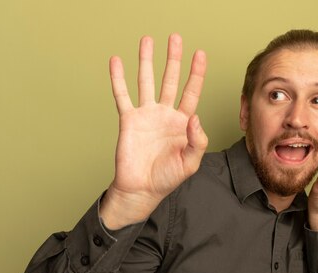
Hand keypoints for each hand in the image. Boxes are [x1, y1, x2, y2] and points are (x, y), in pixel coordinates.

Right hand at [100, 34, 207, 228]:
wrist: (141, 189)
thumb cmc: (167, 178)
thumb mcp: (190, 162)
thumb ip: (197, 141)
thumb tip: (195, 117)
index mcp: (182, 123)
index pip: (191, 92)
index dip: (196, 73)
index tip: (200, 54)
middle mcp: (165, 114)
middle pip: (170, 79)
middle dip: (173, 59)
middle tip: (175, 38)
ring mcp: (146, 115)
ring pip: (147, 81)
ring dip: (147, 61)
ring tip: (147, 41)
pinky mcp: (129, 120)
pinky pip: (122, 95)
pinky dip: (118, 78)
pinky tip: (117, 62)